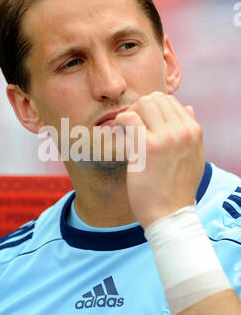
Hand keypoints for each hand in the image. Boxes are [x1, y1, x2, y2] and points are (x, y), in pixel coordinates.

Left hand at [115, 91, 204, 227]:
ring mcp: (166, 137)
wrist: (171, 215)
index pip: (170, 101)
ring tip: (126, 132)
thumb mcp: (194, 157)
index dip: (152, 110)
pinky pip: (129, 119)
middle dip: (139, 109)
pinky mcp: (147, 147)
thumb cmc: (178, 189)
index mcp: (194, 131)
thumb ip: (192, 132)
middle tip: (132, 127)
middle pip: (155, 98)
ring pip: (142, 104)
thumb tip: (188, 108)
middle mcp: (183, 131)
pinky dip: (121, 123)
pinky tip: (120, 135)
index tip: (143, 124)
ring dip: (130, 115)